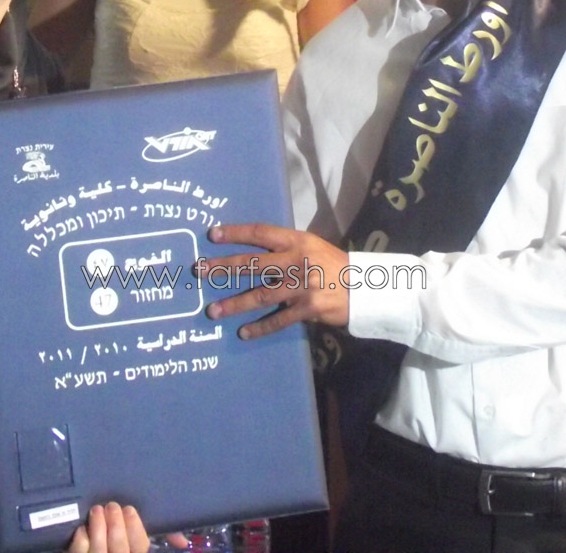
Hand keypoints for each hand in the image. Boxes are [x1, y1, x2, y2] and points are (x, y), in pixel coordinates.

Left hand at [66, 503, 171, 552]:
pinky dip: (80, 540)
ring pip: (97, 551)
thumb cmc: (126, 545)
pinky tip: (82, 528)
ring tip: (97, 509)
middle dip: (115, 526)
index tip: (129, 509)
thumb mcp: (142, 544)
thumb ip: (164, 537)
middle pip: (118, 549)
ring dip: (97, 527)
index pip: (139, 547)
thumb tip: (183, 542)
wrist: (106, 550)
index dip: (134, 529)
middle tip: (112, 506)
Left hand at [197, 223, 349, 338]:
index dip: (236, 233)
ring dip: (234, 304)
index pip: (261, 233)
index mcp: (297, 240)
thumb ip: (286, 248)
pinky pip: (279, 319)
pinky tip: (243, 333)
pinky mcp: (309, 308)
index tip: (212, 235)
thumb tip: (254, 252)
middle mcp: (297, 260)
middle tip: (199, 270)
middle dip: (223, 267)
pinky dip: (260, 328)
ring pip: (260, 295)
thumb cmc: (334, 265)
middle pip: (253, 263)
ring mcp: (302, 285)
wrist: (366, 287)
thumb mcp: (312, 246)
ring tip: (212, 311)